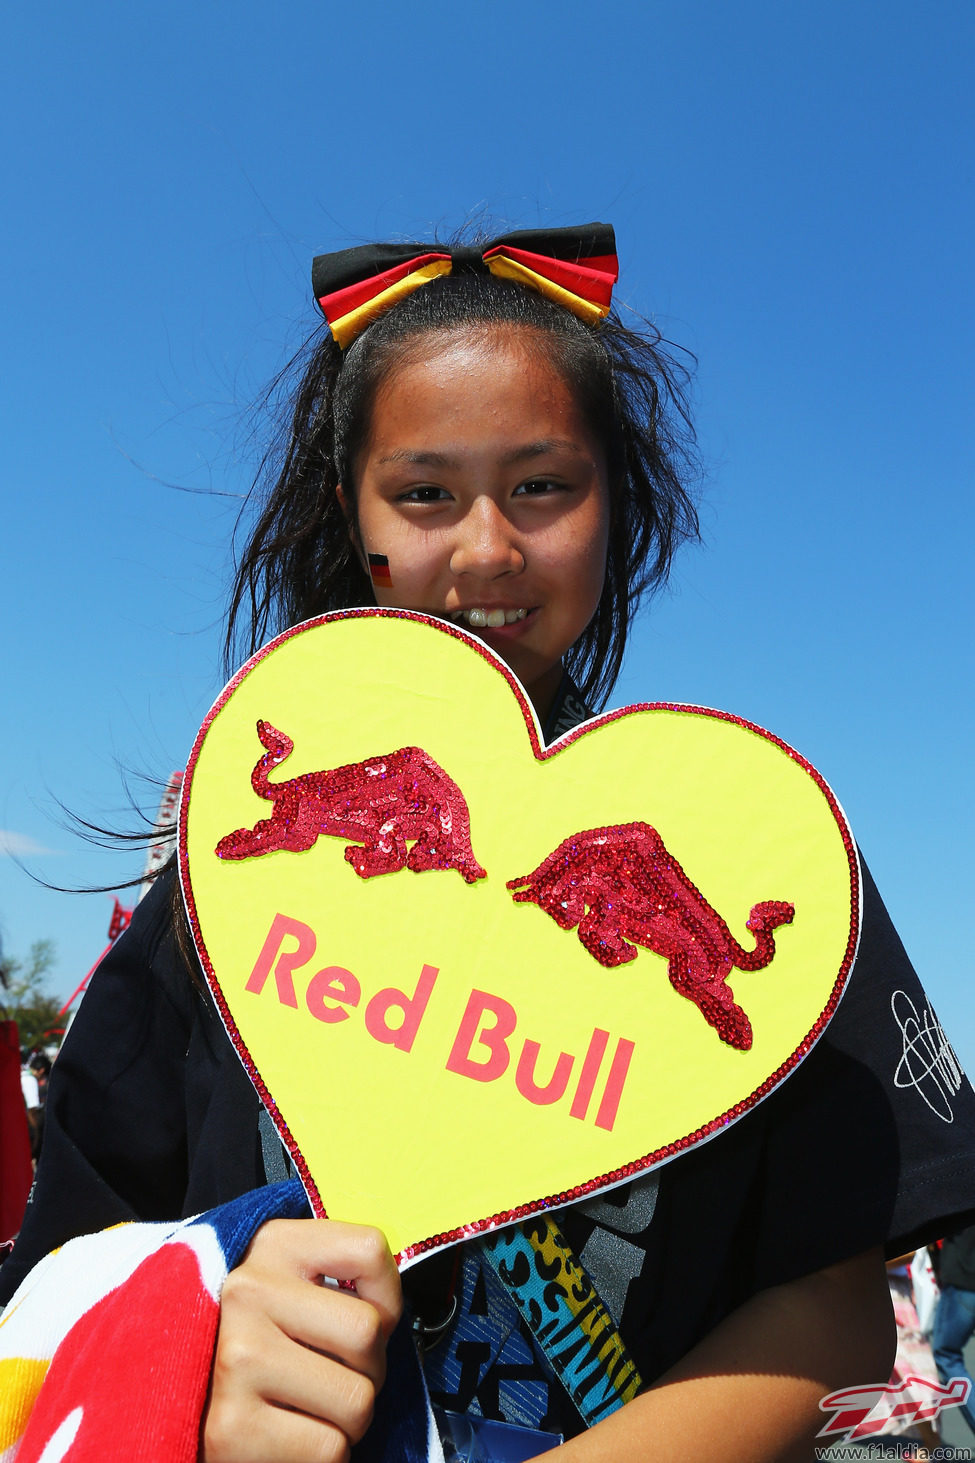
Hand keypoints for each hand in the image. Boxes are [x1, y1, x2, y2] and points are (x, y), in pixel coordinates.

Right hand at [201, 1218, 401, 1462]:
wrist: (179, 1398)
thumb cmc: (261, 1340)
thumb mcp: (295, 1281)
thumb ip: (343, 1276)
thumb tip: (390, 1314)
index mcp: (272, 1246)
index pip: (369, 1250)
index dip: (386, 1296)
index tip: (365, 1315)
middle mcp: (247, 1292)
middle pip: (369, 1333)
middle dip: (368, 1368)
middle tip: (332, 1373)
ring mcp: (236, 1359)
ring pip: (358, 1400)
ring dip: (347, 1418)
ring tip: (310, 1405)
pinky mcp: (231, 1428)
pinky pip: (330, 1450)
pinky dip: (324, 1454)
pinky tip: (290, 1435)